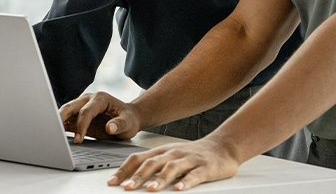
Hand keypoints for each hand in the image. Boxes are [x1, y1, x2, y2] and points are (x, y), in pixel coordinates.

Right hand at [59, 91, 141, 143]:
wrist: (129, 117)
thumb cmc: (129, 119)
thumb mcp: (129, 123)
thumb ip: (120, 125)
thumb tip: (110, 128)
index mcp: (100, 99)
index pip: (86, 112)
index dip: (81, 126)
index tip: (79, 140)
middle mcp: (88, 100)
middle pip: (70, 107)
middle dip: (60, 118)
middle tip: (53, 131)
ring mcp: (82, 107)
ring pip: (65, 112)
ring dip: (57, 123)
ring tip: (50, 135)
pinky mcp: (79, 116)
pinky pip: (67, 121)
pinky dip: (60, 128)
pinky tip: (54, 136)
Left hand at [109, 137, 241, 191]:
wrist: (223, 146)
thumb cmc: (193, 154)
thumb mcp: (170, 156)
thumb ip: (153, 165)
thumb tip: (129, 178)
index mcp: (161, 151)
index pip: (138, 159)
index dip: (124, 170)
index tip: (112, 182)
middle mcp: (173, 153)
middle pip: (152, 163)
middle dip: (138, 176)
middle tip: (126, 188)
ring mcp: (189, 159)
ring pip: (171, 168)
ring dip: (159, 179)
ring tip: (150, 190)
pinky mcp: (205, 167)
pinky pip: (194, 175)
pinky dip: (186, 182)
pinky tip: (179, 189)